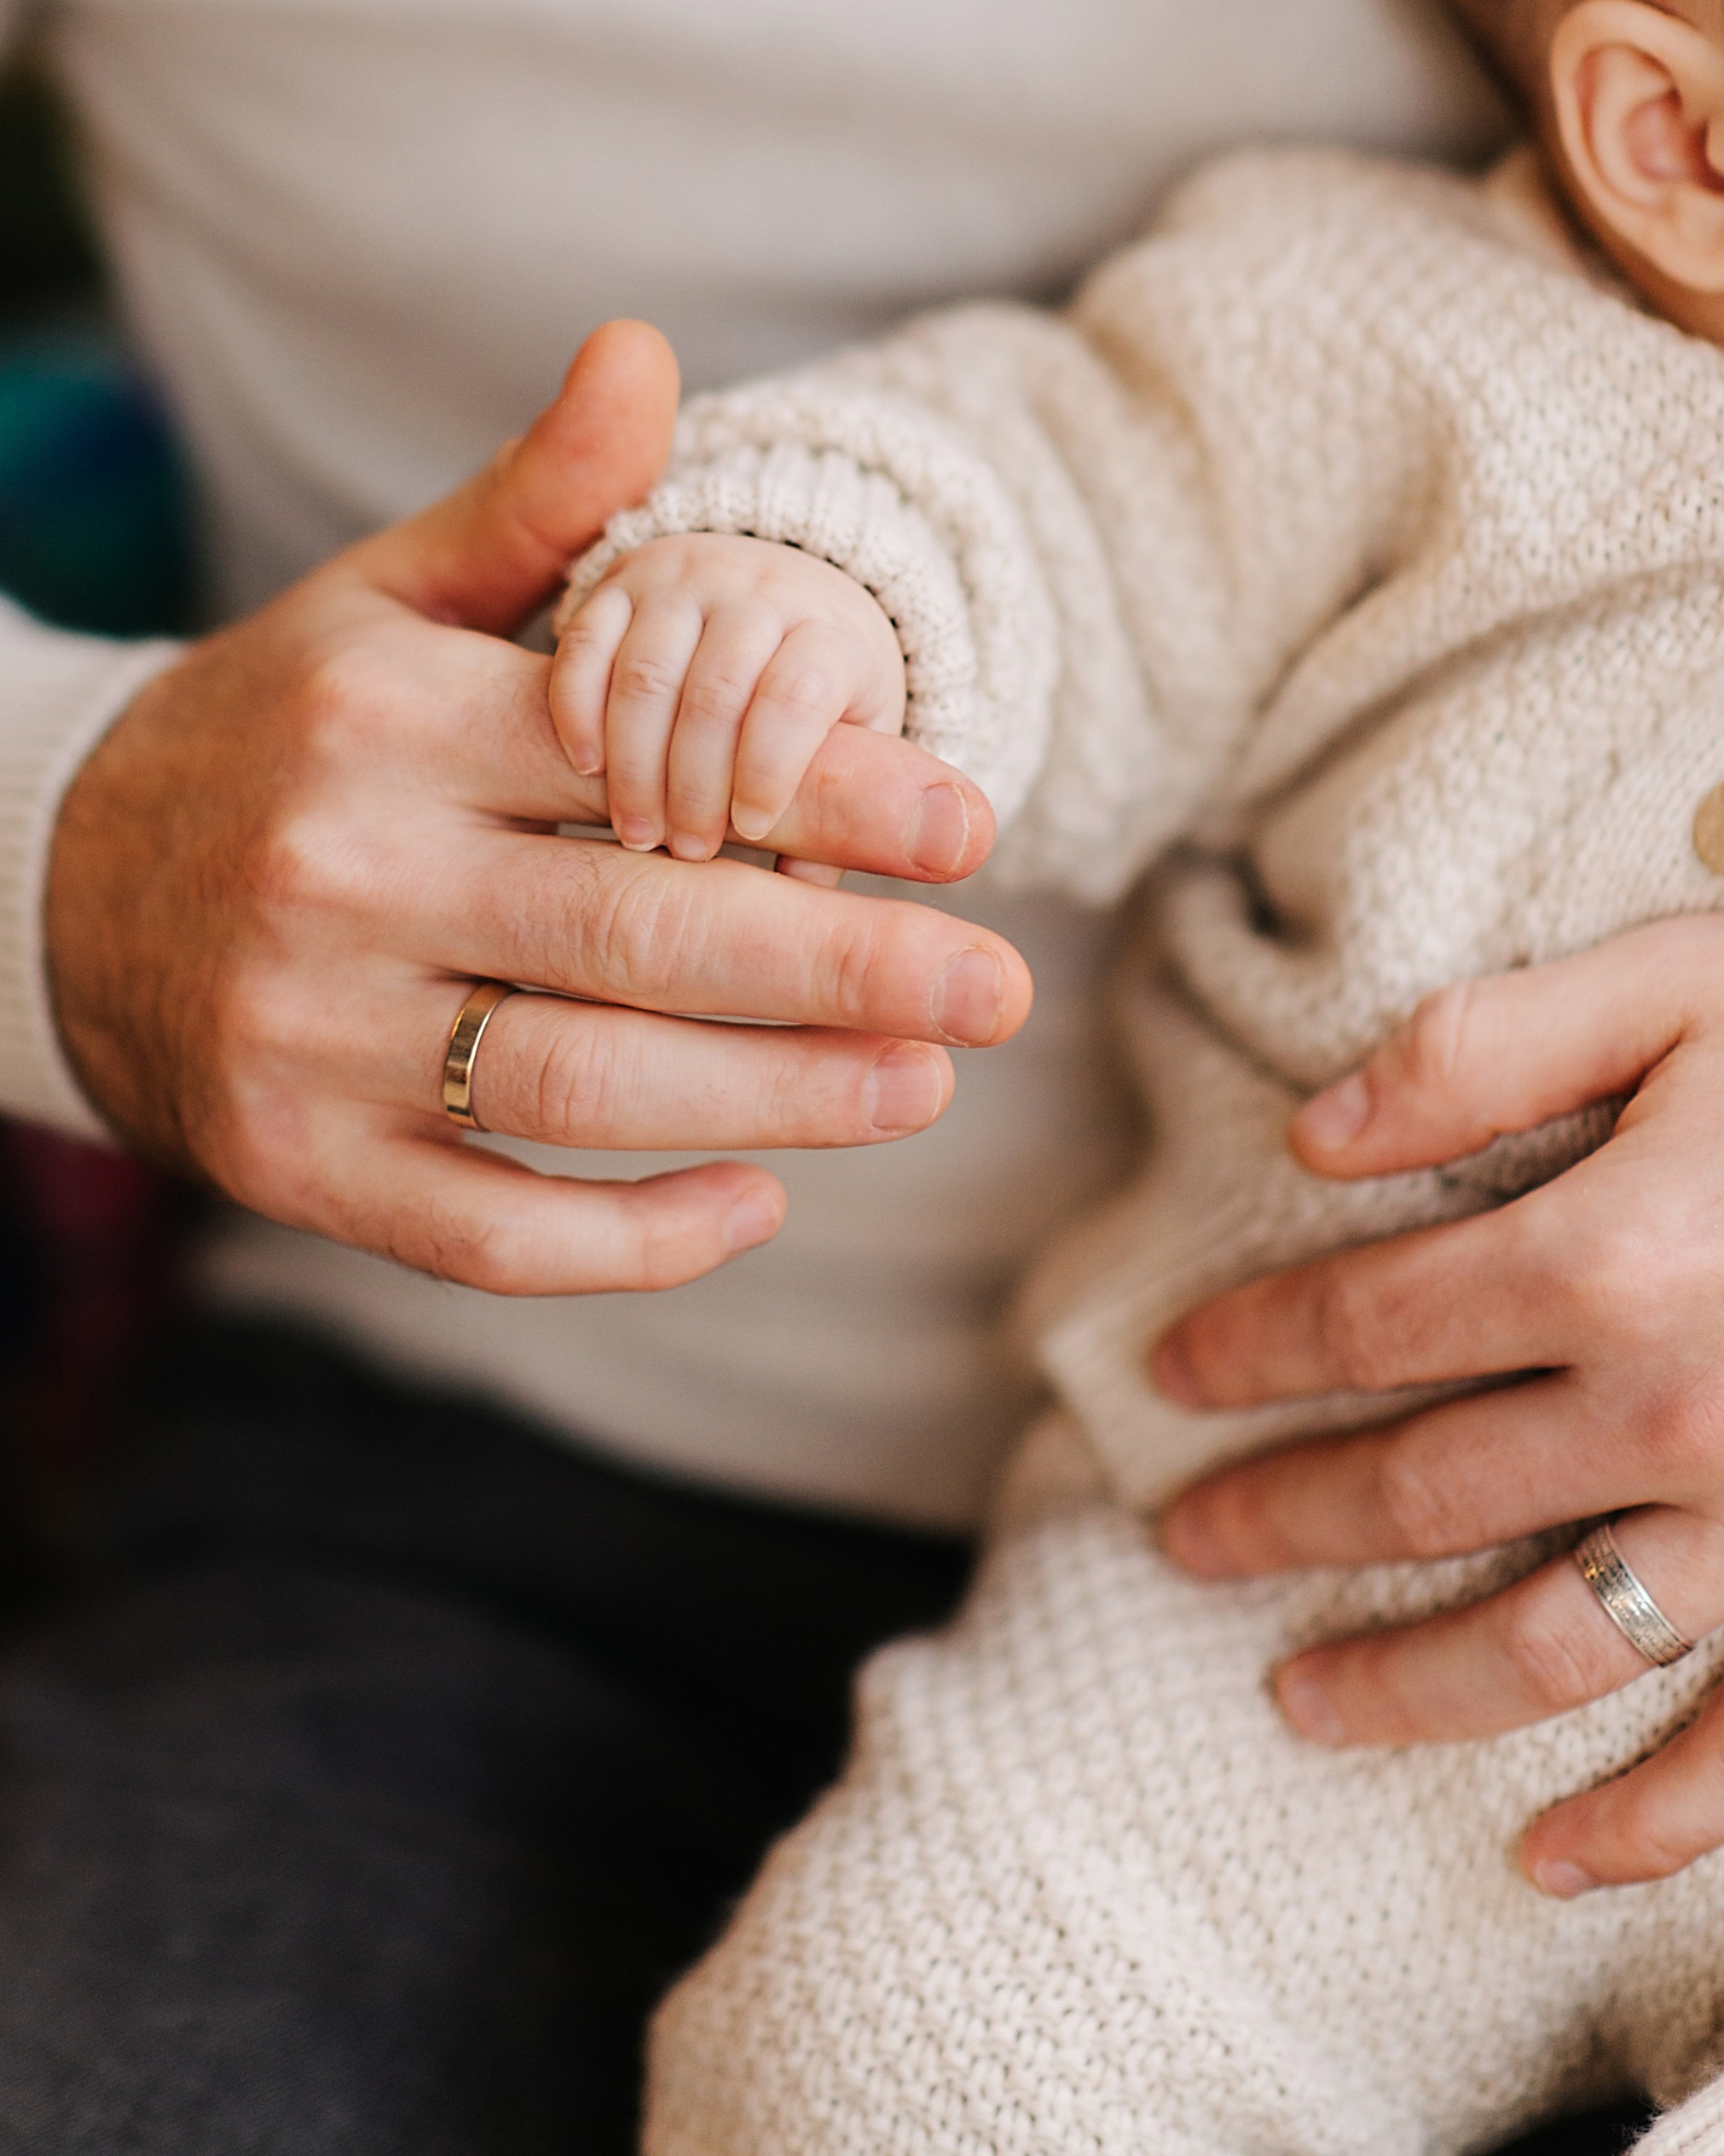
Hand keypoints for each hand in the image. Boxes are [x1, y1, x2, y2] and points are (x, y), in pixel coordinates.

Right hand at [46, 321, 1023, 1298]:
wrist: (55, 883)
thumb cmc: (282, 725)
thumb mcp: (386, 593)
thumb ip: (537, 495)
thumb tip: (649, 351)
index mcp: (382, 717)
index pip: (636, 752)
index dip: (814, 790)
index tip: (967, 823)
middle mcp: (339, 875)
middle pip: (634, 938)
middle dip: (843, 968)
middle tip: (999, 988)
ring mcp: (308, 1036)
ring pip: (580, 1092)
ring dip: (774, 1100)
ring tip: (925, 1083)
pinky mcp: (293, 1165)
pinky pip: (487, 1233)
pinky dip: (630, 1240)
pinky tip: (755, 1202)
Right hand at [549, 536, 905, 876]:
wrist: (787, 588)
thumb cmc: (822, 689)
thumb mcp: (855, 737)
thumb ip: (837, 815)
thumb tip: (813, 907)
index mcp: (827, 633)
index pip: (795, 694)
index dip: (770, 767)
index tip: (752, 829)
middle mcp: (756, 595)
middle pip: (716, 690)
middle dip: (694, 784)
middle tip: (685, 851)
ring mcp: (685, 585)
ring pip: (647, 671)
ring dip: (635, 763)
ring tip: (636, 833)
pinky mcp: (620, 585)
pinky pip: (585, 642)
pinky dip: (577, 710)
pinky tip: (585, 768)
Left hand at [1152, 920, 1723, 1895]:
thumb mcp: (1675, 987)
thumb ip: (1486, 1046)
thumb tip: (1311, 1134)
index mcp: (1615, 1256)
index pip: (1364, 1323)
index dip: (1249, 1350)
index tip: (1169, 1373)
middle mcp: (1678, 1414)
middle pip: (1421, 1493)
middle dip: (1281, 1518)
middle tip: (1188, 1540)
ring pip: (1542, 1644)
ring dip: (1406, 1685)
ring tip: (1299, 1700)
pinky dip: (1643, 1825)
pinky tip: (1547, 1855)